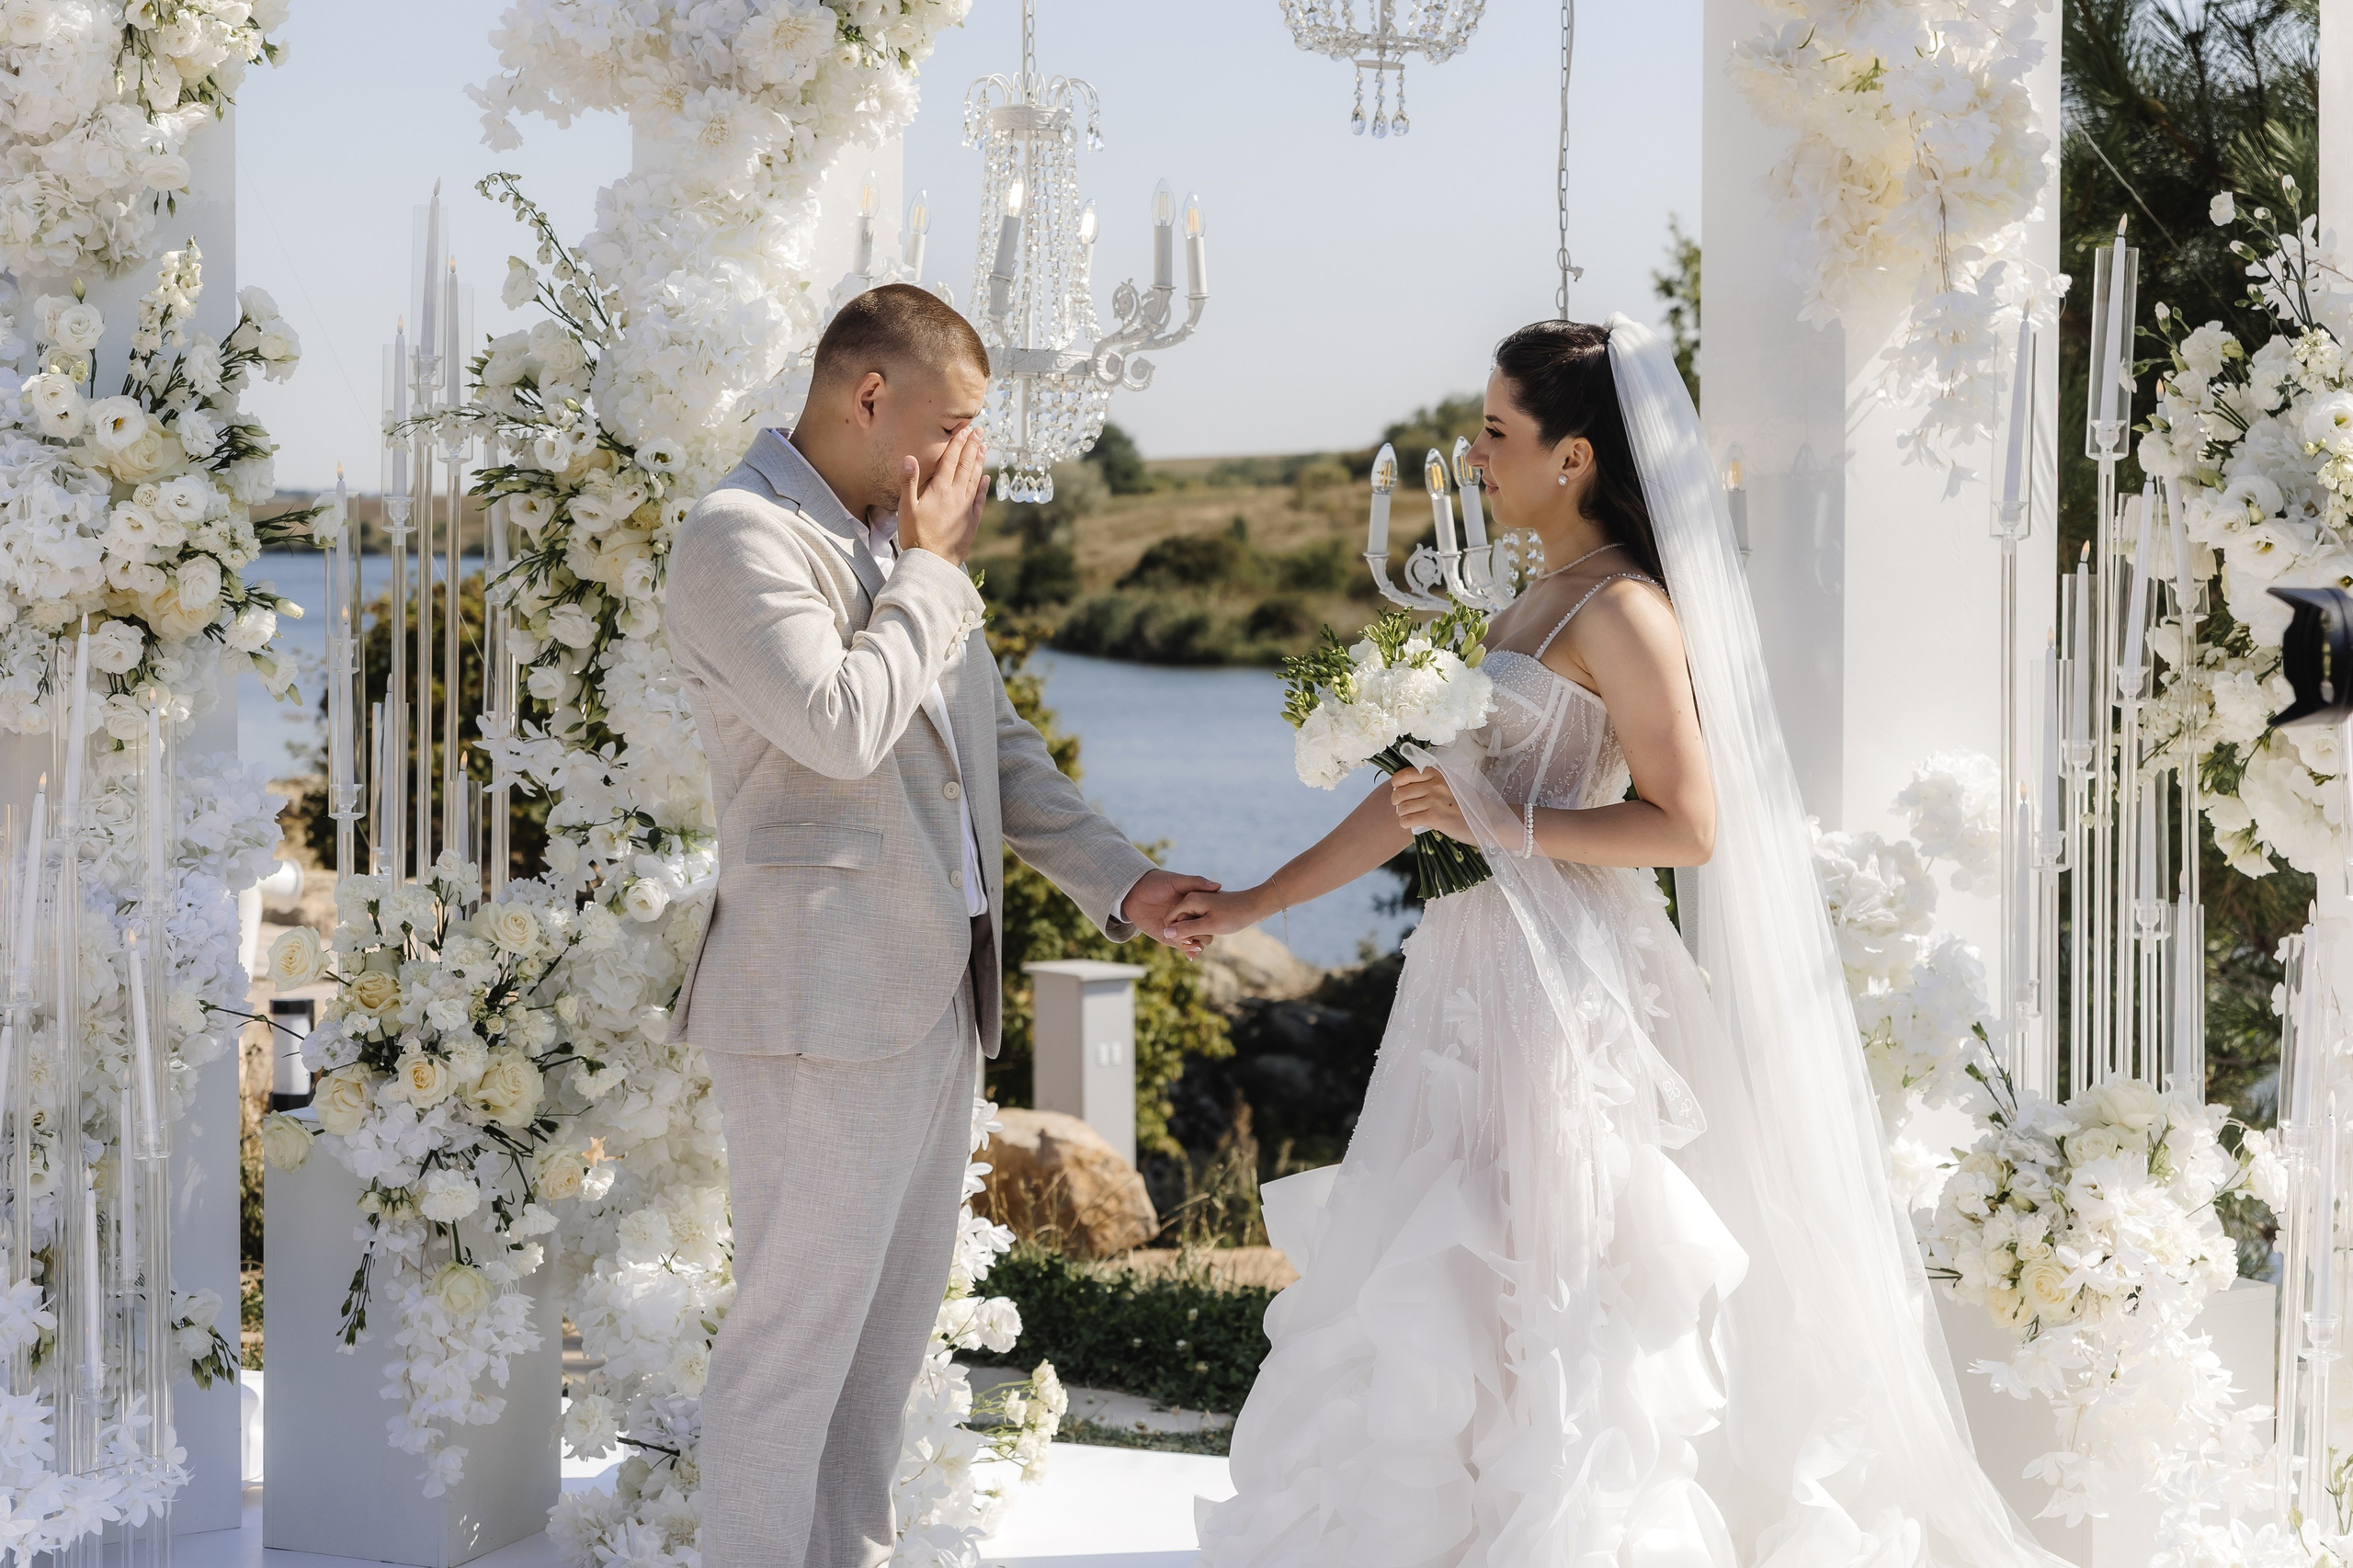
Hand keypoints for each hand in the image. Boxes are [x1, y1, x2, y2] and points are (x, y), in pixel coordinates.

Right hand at [898, 423, 987, 564]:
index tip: (964, 430)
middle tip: (979, 431)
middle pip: (966, 466)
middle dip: (972, 446)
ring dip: (979, 462)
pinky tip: (986, 478)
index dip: (957, 444)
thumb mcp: (906, 508)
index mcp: (939, 490)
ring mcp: (965, 508)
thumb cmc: (914, 536)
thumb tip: (909, 457)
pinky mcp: (971, 521)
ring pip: (975, 479)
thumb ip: (908, 482)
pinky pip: (979, 499)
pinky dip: (983, 486)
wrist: (932, 563)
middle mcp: (956, 496)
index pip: (950, 461)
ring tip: (984, 447)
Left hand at [1121, 869, 1221, 956]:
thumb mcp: (1178, 881)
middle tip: (1203, 937)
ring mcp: (1178, 927)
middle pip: (1203, 930)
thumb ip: (1196, 882)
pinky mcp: (1167, 936)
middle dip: (1204, 936)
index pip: (1209, 916)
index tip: (1214, 924)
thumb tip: (1217, 885)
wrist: (1133, 892)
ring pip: (1193, 940)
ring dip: (1196, 944)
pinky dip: (1187, 950)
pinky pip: (1180, 945)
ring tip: (1196, 945)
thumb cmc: (1157, 882)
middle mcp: (1188, 917)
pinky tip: (1190, 953)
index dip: (1212, 921)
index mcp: (1194, 904)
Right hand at [1162, 886, 1269, 947]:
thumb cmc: (1234, 915)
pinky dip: (1205, 931)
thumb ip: (1186, 929)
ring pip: (1190, 926)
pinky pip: (1199, 924)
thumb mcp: (1208, 925)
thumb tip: (1166, 933)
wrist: (1257, 905)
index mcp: (1189, 900)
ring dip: (1199, 934)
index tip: (1194, 941)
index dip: (1178, 934)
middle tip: (1207, 937)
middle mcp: (1192, 900)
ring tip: (1213, 935)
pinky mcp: (1208, 910)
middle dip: (1190, 935)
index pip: (1170, 922)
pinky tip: (1214, 934)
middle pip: (1180, 924)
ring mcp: (1200, 904)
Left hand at [1391, 766, 1468, 840]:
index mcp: (1438, 774)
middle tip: (1402, 807)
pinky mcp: (1435, 817)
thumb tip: (1405, 788)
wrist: (1487, 820)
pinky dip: (1406, 824)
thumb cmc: (1469, 805)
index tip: (1399, 790)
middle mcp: (1435, 784)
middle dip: (1396, 802)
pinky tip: (1412, 824)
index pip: (1405, 775)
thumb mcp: (1451, 785)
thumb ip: (1432, 783)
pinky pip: (1407, 820)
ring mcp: (1435, 800)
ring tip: (1410, 816)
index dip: (1397, 784)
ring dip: (1402, 814)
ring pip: (1403, 807)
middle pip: (1400, 793)